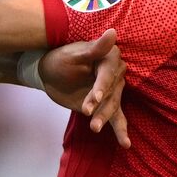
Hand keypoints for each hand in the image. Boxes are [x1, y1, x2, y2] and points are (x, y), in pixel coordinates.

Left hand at [38, 29, 129, 147]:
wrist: (50, 73)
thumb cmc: (61, 59)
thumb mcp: (74, 54)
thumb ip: (95, 48)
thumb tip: (113, 32)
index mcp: (110, 57)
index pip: (108, 75)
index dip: (101, 87)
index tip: (94, 98)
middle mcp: (116, 74)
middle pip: (112, 93)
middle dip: (100, 105)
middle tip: (86, 113)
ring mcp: (112, 91)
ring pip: (112, 107)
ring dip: (104, 118)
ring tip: (94, 128)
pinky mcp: (106, 105)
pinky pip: (117, 118)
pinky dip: (121, 131)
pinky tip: (126, 144)